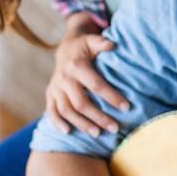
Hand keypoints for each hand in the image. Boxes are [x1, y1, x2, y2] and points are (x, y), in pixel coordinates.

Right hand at [45, 14, 130, 136]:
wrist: (65, 49)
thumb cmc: (85, 47)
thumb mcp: (92, 41)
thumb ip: (101, 42)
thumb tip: (112, 45)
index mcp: (76, 66)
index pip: (95, 85)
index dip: (111, 96)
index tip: (126, 107)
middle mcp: (64, 78)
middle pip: (80, 103)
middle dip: (98, 117)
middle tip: (115, 128)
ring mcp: (55, 88)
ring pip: (66, 110)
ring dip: (82, 124)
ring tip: (98, 134)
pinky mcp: (50, 94)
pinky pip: (51, 111)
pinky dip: (57, 123)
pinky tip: (68, 132)